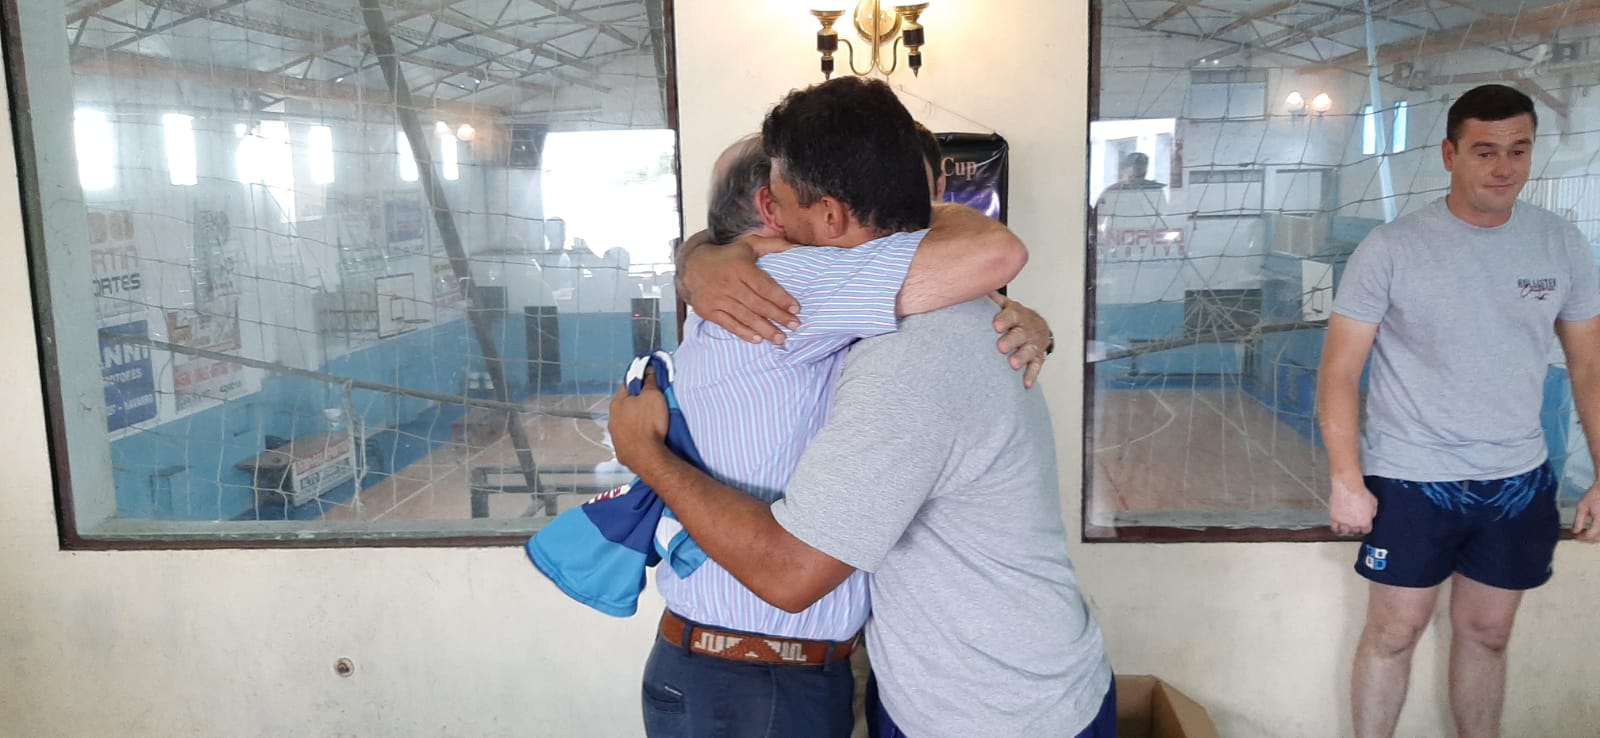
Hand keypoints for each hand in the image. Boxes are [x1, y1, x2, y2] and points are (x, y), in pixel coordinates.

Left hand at [607, 368, 669, 472]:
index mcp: (617, 403)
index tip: (649, 385)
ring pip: (627, 424)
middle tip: (655, 406)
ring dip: (638, 423)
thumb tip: (648, 371)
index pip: (627, 386)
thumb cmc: (649, 425)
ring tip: (653, 425)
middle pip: (627, 406)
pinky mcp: (621, 451)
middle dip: (639, 405)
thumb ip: (649, 381)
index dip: (640, 384)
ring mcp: (616, 437)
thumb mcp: (654, 395)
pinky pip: (630, 440)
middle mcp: (612, 419)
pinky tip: (649, 439)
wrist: (648, 456)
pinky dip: (638, 438)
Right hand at [682, 240, 799, 343]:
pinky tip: (758, 339)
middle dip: (778, 316)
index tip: (796, 308)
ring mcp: (717, 299)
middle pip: (757, 304)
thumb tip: (797, 247)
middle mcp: (728, 284)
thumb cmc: (726, 257)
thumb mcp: (748, 245)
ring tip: (781, 338)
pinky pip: (729, 324)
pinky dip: (744, 333)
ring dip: (765, 329)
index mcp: (740, 267)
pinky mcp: (708, 311)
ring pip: (745, 317)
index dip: (781, 298)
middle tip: (795, 326)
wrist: (692, 266)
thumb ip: (772, 244)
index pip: (764, 286)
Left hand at [990, 292, 1050, 388]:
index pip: (1012, 315)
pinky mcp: (1038, 357)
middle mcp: (1027, 329)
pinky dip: (1031, 375)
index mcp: (1017, 315)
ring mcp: (1033, 344)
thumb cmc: (1016, 318)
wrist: (1038, 326)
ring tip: (1012, 364)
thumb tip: (981, 288)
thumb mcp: (1007, 306)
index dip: (1005, 320)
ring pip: (1029, 350)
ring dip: (1021, 357)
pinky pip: (1036, 367)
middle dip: (1012, 340)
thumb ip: (995, 300)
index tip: (996, 325)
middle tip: (1001, 347)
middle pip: (1021, 334)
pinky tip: (1026, 383)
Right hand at [1329, 476, 1377, 536]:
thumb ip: (1372, 512)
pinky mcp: (1334, 518)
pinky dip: (1336, 529)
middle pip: (1355, 531)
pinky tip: (1337, 527)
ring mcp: (1343, 522)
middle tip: (1354, 523)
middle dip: (1355, 527)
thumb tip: (1370, 515)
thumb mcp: (1374, 503)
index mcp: (1365, 522)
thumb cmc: (1360, 492)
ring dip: (1346, 529)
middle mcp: (1354, 524)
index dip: (1364, 528)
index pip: (1366, 531)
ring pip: (1345, 531)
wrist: (1348, 487)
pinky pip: (1334, 528)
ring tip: (1346, 525)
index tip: (1363, 526)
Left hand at [1574, 483, 1599, 542]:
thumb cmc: (1594, 495)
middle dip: (1587, 540)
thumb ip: (1578, 521)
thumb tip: (1575, 532)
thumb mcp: (1582, 506)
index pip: (1591, 534)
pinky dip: (1598, 535)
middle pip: (1598, 538)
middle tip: (1579, 537)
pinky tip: (1592, 532)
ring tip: (1585, 535)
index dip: (1582, 537)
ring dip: (1594, 539)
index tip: (1575, 536)